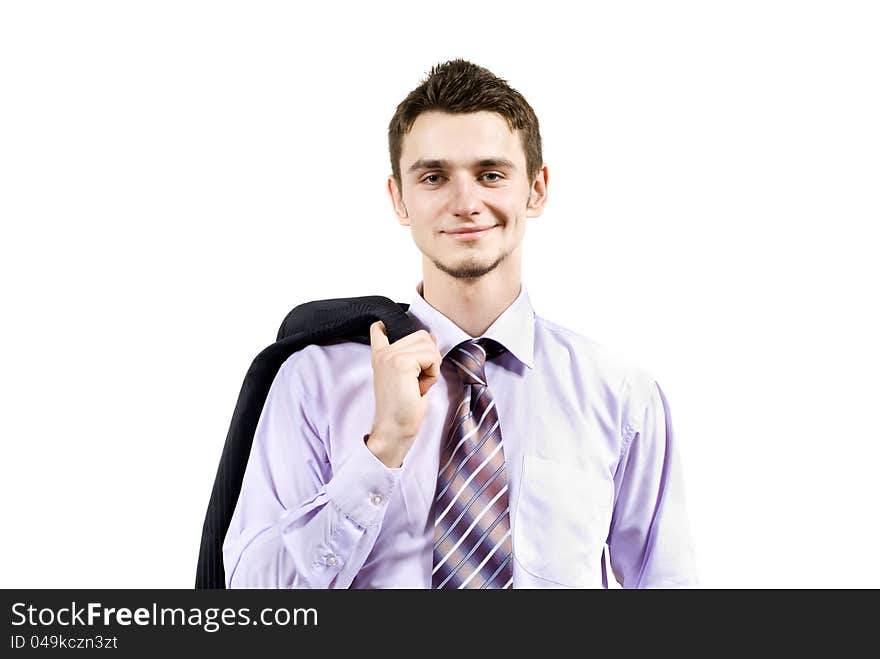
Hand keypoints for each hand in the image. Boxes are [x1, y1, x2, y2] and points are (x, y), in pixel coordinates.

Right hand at [366, 321, 441, 466]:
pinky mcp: (401, 363)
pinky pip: (432, 357)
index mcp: (380, 355)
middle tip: (416, 380)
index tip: (396, 344)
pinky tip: (419, 388)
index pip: (379, 327)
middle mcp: (383, 352)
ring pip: (429, 345)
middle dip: (429, 358)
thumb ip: (415, 354)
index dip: (394, 328)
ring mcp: (390, 356)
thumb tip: (431, 336)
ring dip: (432, 366)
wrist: (394, 430)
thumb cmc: (403, 409)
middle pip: (422, 335)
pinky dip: (433, 374)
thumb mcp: (409, 376)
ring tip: (417, 385)